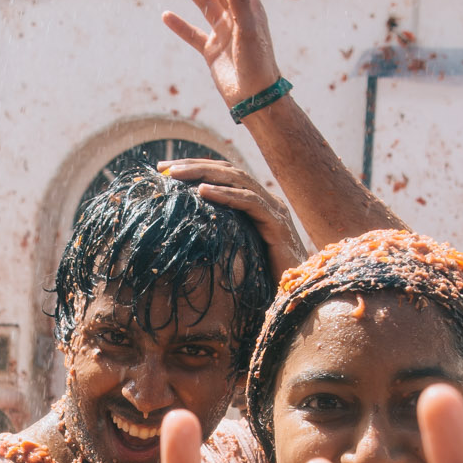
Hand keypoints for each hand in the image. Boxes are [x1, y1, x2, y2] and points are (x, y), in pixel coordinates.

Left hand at [157, 156, 308, 280]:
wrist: (296, 297)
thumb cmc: (263, 281)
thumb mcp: (236, 252)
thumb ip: (220, 237)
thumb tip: (185, 233)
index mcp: (258, 205)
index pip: (225, 176)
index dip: (196, 169)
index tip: (166, 170)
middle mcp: (268, 201)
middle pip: (229, 171)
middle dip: (195, 166)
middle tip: (165, 167)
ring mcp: (275, 210)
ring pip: (238, 179)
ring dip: (204, 174)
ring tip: (177, 174)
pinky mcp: (277, 224)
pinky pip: (250, 202)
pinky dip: (225, 195)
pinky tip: (202, 192)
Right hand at [162, 0, 281, 107]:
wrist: (253, 98)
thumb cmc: (256, 63)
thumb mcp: (248, 29)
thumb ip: (240, 0)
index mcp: (249, 8)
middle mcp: (236, 17)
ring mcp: (223, 33)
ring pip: (203, 4)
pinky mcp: (212, 51)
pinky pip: (193, 34)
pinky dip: (180, 25)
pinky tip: (166, 15)